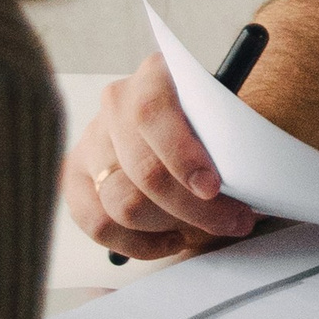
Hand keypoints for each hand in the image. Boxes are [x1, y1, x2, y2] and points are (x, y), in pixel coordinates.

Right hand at [64, 52, 257, 260]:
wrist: (189, 122)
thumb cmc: (212, 123)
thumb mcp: (225, 116)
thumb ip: (229, 140)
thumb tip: (244, 184)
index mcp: (154, 75)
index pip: (151, 114)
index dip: (182, 155)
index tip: (212, 187)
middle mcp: (116, 103)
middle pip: (142, 169)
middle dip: (193, 207)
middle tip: (234, 221)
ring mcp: (91, 140)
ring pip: (121, 203)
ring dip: (170, 226)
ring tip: (205, 228)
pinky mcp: (75, 176)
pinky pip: (96, 223)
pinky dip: (137, 243)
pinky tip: (170, 239)